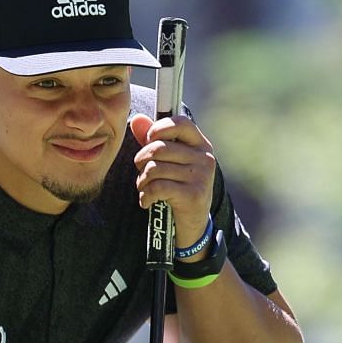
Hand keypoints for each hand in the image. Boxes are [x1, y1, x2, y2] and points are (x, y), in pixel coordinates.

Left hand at [129, 113, 216, 249]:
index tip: (148, 140)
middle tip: (140, 170)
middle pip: (160, 148)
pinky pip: (158, 187)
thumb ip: (153, 140)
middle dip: (141, 160)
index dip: (159, 128)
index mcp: (201, 144)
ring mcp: (201, 176)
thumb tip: (136, 119)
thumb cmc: (178, 187)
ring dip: (142, 181)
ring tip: (144, 188)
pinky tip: (146, 201)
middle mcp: (205, 158)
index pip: (180, 122)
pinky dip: (146, 196)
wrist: (193, 223)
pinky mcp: (194, 195)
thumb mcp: (169, 162)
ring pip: (155, 169)